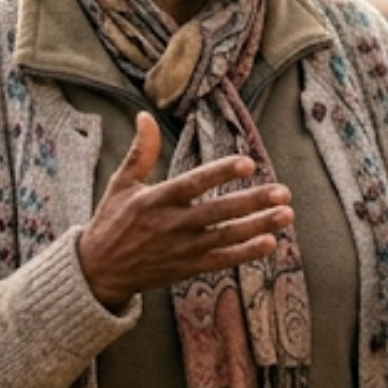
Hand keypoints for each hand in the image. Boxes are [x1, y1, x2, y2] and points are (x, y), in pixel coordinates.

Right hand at [75, 114, 293, 309]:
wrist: (100, 272)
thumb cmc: (112, 222)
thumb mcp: (121, 184)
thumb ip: (140, 151)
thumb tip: (144, 116)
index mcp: (157, 200)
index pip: (193, 184)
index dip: (221, 173)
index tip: (248, 162)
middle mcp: (173, 225)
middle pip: (219, 212)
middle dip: (253, 202)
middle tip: (283, 192)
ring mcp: (183, 249)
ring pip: (227, 237)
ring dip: (259, 226)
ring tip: (287, 214)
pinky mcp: (189, 267)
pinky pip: (223, 260)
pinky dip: (247, 253)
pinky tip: (270, 242)